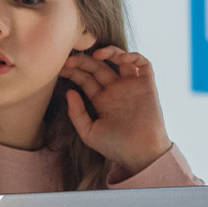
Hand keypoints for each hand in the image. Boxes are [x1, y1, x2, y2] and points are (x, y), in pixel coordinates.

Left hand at [60, 47, 171, 173]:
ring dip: (109, 52)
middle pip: (98, 67)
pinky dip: (134, 57)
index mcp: (101, 100)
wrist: (140, 154)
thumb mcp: (89, 132)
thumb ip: (77, 113)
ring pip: (120, 60)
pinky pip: (143, 65)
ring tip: (96, 55)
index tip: (60, 69)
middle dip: (84, 61)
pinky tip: (121, 59)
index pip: (85, 79)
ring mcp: (131, 86)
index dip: (74, 71)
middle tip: (70, 59)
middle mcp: (115, 90)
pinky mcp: (147, 86)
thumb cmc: (115, 147)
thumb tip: (69, 91)